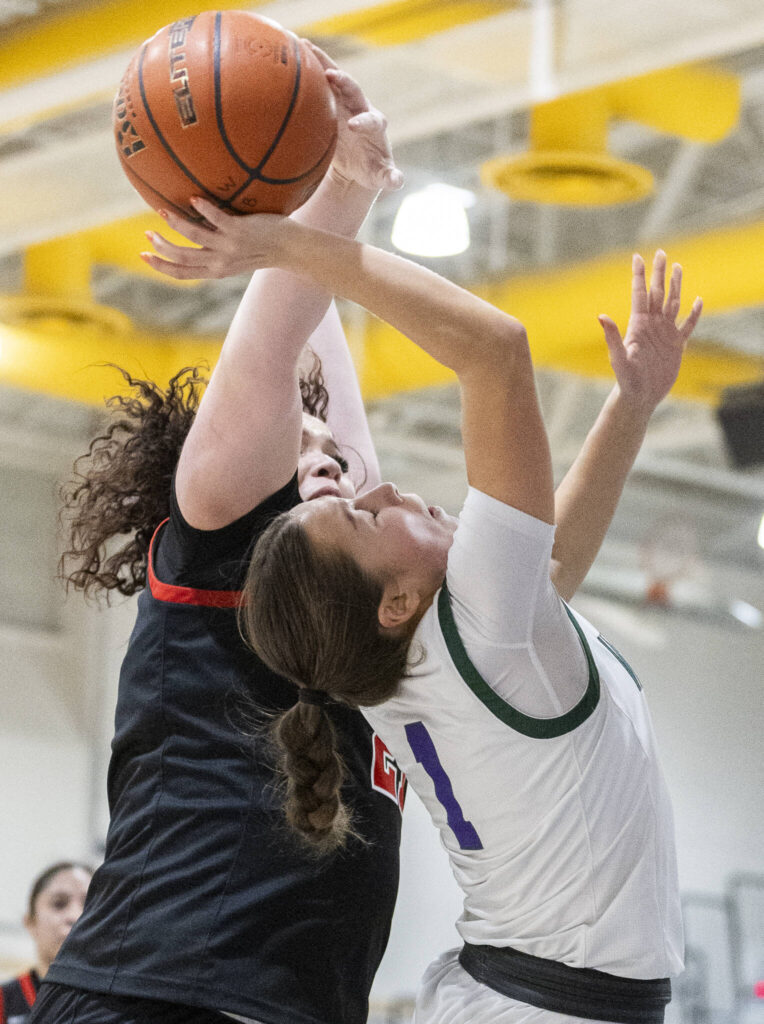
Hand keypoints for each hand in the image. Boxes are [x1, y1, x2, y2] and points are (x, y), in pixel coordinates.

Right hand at [139, 198, 289, 279]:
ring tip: (163, 210)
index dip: (161, 266)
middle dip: (161, 246)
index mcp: (216, 270)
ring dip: (175, 224)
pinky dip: (204, 208)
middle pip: (182, 258)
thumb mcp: (234, 257)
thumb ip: (214, 251)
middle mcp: (220, 262)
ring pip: (194, 237)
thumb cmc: (262, 248)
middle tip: (148, 232)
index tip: (143, 255)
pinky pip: (217, 218)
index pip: (182, 274)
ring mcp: (230, 246)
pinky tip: (194, 197)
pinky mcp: (240, 231)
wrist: (291, 248)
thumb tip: (193, 234)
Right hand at [308, 42, 402, 193]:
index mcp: (375, 126)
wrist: (358, 162)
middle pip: (355, 90)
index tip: (353, 127)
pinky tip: (293, 52)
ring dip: (323, 63)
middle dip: (344, 83)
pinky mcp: (330, 100)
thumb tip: (397, 182)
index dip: (363, 121)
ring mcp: (345, 102)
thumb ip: (389, 178)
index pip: (372, 120)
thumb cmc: (371, 170)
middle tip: (330, 75)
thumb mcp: (379, 177)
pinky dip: (309, 67)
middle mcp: (361, 108)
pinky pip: (320, 80)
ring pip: (335, 78)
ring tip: (305, 47)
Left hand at [598, 250, 702, 413]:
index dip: (638, 276)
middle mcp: (651, 325)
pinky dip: (694, 314)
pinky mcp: (676, 345)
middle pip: (657, 293)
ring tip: (678, 266)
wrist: (640, 397)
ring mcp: (664, 334)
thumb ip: (612, 336)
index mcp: (638, 325)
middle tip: (661, 252)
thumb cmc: (626, 380)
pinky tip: (698, 301)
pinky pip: (687, 326)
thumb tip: (601, 316)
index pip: (639, 294)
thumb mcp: (619, 358)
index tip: (637, 257)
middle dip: (659, 273)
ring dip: (675, 286)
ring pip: (672, 303)